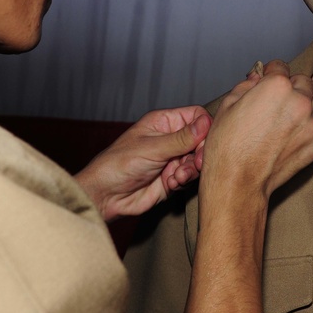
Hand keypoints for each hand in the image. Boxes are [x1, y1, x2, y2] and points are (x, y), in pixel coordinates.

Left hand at [74, 106, 211, 220]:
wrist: (106, 196)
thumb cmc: (119, 164)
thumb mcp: (152, 148)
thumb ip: (181, 138)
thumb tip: (206, 124)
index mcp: (164, 123)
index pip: (196, 116)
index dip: (205, 127)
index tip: (205, 141)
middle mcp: (170, 139)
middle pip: (201, 140)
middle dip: (200, 153)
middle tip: (196, 163)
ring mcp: (172, 159)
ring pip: (197, 160)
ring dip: (190, 169)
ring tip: (176, 176)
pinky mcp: (172, 177)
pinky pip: (190, 177)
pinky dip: (183, 181)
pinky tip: (170, 183)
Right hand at [199, 59, 312, 204]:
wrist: (237, 183)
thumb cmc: (228, 147)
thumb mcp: (227, 105)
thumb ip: (247, 85)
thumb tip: (256, 78)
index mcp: (277, 86)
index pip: (280, 66)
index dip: (269, 72)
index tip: (266, 79)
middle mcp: (299, 102)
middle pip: (302, 83)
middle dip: (289, 88)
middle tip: (273, 102)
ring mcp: (310, 125)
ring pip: (311, 105)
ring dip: (299, 107)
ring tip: (279, 122)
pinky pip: (312, 128)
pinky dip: (301, 130)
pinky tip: (283, 140)